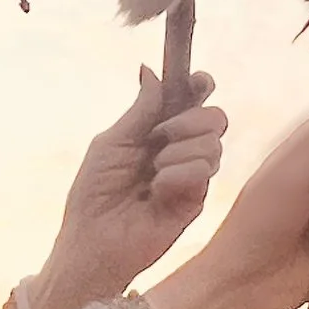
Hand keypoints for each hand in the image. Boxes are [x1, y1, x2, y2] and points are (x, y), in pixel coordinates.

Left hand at [30, 68, 228, 308]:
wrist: (93, 240)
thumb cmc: (94, 192)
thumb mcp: (113, 142)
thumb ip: (140, 110)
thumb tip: (149, 69)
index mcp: (159, 131)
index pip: (193, 99)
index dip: (201, 85)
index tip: (198, 81)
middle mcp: (180, 150)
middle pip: (215, 117)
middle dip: (191, 119)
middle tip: (162, 135)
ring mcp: (191, 176)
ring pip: (213, 143)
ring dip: (178, 152)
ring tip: (152, 173)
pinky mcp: (197, 201)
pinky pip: (204, 172)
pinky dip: (177, 174)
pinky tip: (157, 190)